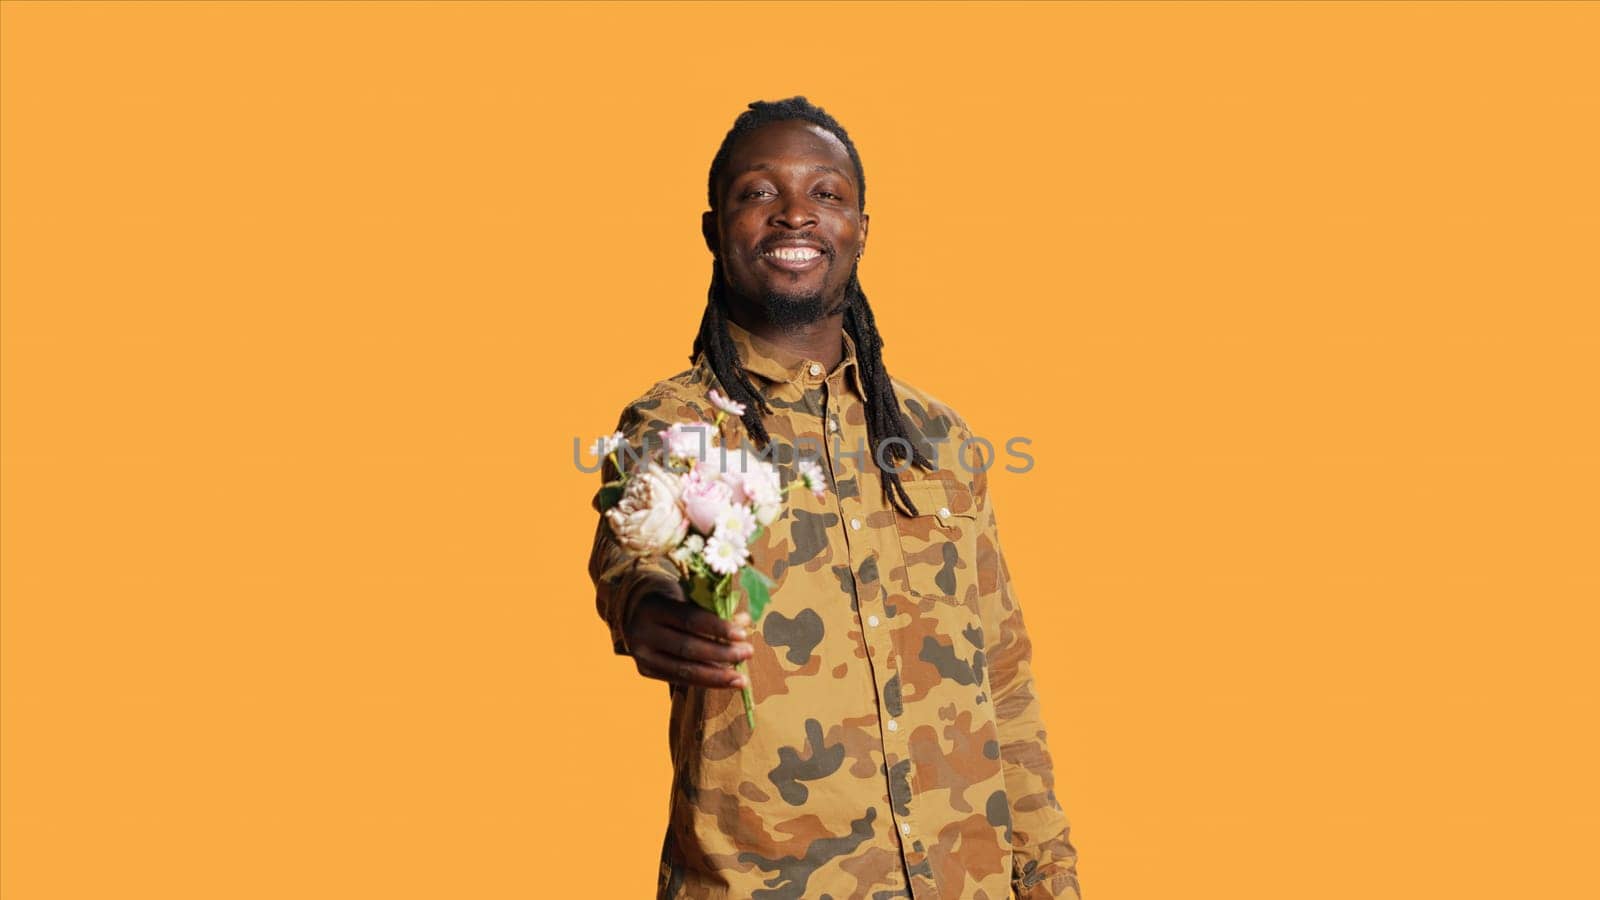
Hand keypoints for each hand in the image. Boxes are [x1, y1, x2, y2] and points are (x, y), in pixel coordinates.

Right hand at [622, 580, 753, 689]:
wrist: (633, 608)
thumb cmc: (670, 597)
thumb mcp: (687, 594)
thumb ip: (713, 608)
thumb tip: (744, 622)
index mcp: (653, 606)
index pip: (690, 619)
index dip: (718, 627)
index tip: (743, 634)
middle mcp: (642, 631)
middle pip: (688, 647)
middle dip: (722, 653)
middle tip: (748, 652)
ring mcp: (641, 654)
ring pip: (683, 670)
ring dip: (717, 675)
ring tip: (742, 678)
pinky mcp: (644, 670)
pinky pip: (678, 679)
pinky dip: (705, 681)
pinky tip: (725, 681)